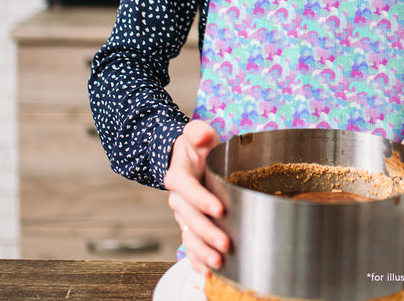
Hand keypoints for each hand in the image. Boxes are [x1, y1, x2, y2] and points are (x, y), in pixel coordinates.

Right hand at [163, 120, 228, 273]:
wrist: (185, 158)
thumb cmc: (196, 146)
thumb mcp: (196, 133)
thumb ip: (197, 132)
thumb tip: (201, 137)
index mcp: (178, 176)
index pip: (187, 189)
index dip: (202, 200)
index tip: (220, 209)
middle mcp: (178, 199)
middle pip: (189, 219)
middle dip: (207, 233)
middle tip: (226, 244)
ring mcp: (183, 215)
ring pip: (188, 236)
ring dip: (202, 252)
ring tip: (219, 263)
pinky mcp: (189, 225)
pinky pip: (189, 246)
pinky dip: (196, 259)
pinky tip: (207, 271)